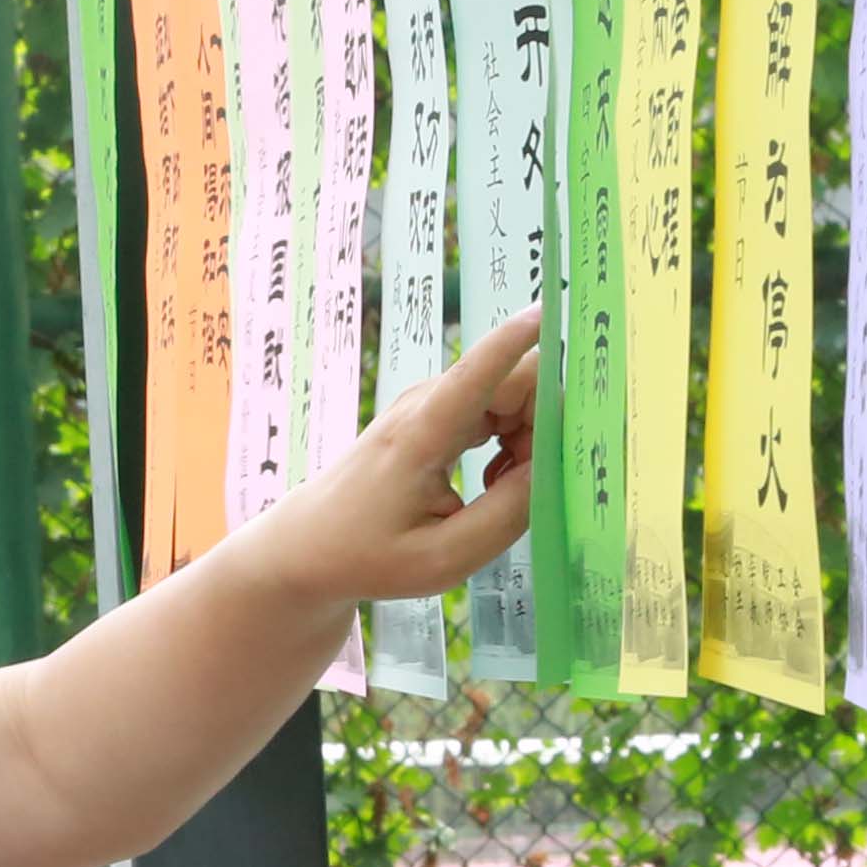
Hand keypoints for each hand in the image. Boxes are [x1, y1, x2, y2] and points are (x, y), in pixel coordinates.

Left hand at [245, 307, 540, 615]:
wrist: (314, 544)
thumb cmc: (371, 556)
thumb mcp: (444, 557)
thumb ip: (506, 513)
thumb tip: (553, 468)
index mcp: (423, 433)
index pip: (479, 371)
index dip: (517, 339)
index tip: (549, 309)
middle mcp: (428, 402)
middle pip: (518, 382)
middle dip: (545, 427)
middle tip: (528, 486)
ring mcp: (432, 402)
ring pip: (515, 396)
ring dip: (529, 440)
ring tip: (499, 491)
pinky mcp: (437, 411)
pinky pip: (499, 408)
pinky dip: (512, 442)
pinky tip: (490, 483)